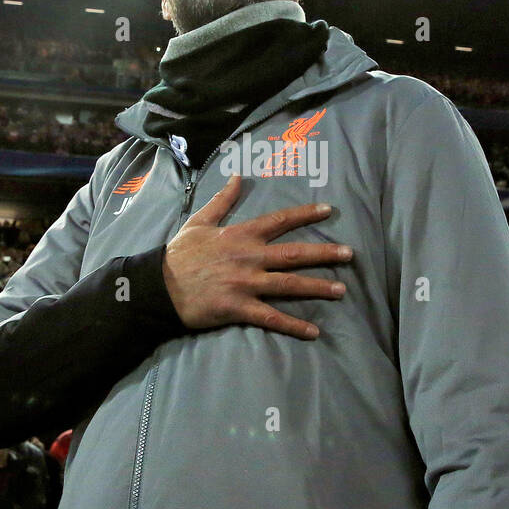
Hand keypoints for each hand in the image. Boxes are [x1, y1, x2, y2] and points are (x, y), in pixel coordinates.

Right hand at [163, 175, 351, 340]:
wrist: (159, 286)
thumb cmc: (180, 254)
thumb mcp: (200, 221)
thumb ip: (222, 200)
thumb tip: (237, 176)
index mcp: (241, 235)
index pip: (279, 220)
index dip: (305, 214)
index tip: (328, 210)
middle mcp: (249, 257)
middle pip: (294, 254)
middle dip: (324, 253)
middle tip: (350, 254)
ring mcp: (245, 283)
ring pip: (289, 285)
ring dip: (317, 287)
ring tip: (341, 290)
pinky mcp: (238, 307)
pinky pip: (271, 318)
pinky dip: (293, 326)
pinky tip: (313, 332)